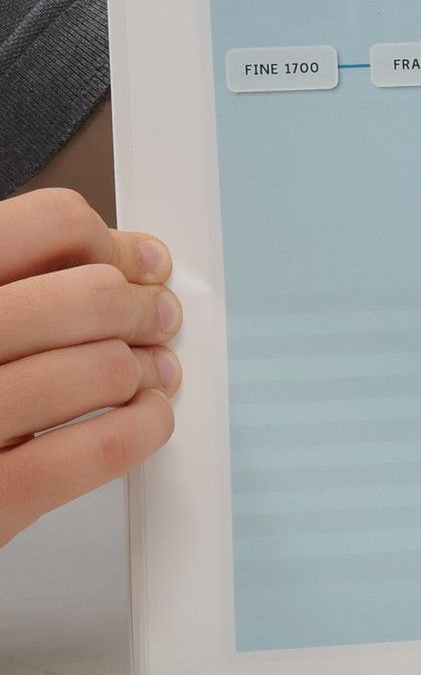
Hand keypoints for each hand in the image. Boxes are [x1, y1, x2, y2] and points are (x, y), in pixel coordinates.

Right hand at [0, 188, 181, 546]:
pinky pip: (94, 450)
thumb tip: (121, 259)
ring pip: (104, 368)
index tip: (132, 264)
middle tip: (153, 320)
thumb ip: (13, 284)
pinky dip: (140, 429)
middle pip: (91, 296)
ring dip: (145, 370)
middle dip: (139, 309)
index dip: (106, 242)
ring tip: (150, 373)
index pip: (47, 223)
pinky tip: (143, 419)